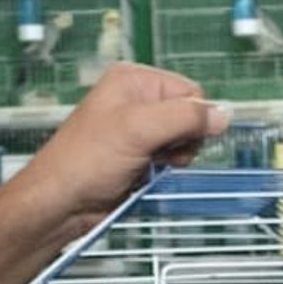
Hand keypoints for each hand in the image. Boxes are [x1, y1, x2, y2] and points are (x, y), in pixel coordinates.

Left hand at [12, 62, 229, 232]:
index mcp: (132, 80)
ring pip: (184, 140)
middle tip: (155, 151)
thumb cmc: (81, 163)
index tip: (171, 136)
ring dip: (174, 157)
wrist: (60, 203)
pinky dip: (165, 169)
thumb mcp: (137, 130)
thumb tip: (222, 115)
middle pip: (190, 115)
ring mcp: (137, 129)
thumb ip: (184, 117)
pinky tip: (145, 173)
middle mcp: (135, 100)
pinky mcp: (138, 154)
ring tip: (147, 162)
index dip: (190, 117)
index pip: (191, 90)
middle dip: (181, 139)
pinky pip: (171, 158)